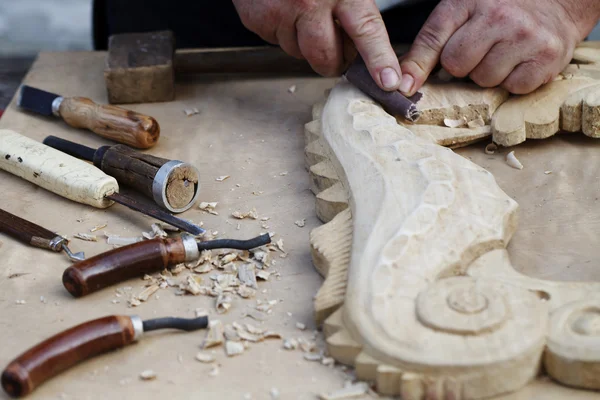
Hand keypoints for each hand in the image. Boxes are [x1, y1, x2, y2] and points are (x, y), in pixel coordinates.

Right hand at [232, 0, 402, 90]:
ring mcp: (280, 14)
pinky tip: (285, 11)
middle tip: (337, 48)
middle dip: (333, 61)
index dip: (378, 59)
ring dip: (305, 44)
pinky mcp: (257, 21)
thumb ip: (355, 6)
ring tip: (305, 14)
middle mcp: (309, 3)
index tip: (388, 81)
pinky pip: (277, 43)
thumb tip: (365, 48)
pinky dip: (283, 33)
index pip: (366, 30)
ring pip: (299, 54)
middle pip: (326, 58)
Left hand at [398, 0, 599, 95]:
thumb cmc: (501, 9)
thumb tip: (404, 85)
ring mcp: (525, 36)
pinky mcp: (547, 57)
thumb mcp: (463, 11)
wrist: (558, 1)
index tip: (403, 88)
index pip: (433, 39)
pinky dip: (514, 81)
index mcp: (469, 1)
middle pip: (457, 66)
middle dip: (463, 66)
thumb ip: (431, 44)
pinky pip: (513, 88)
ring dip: (489, 74)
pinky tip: (520, 61)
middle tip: (479, 50)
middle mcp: (498, 16)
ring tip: (502, 53)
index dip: (417, 67)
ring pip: (484, 80)